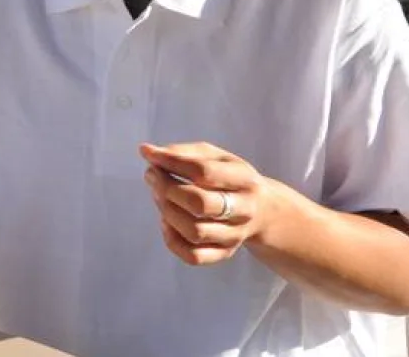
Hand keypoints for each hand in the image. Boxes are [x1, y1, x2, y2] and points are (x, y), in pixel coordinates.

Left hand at [140, 142, 278, 265]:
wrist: (262, 210)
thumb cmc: (228, 178)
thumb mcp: (214, 156)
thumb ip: (181, 153)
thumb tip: (146, 152)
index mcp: (244, 179)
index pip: (204, 172)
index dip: (172, 164)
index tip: (152, 159)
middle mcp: (244, 209)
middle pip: (199, 204)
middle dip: (167, 189)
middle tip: (153, 178)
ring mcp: (235, 235)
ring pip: (194, 231)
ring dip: (167, 213)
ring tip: (160, 198)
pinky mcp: (224, 253)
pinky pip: (193, 256)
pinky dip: (172, 239)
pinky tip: (167, 222)